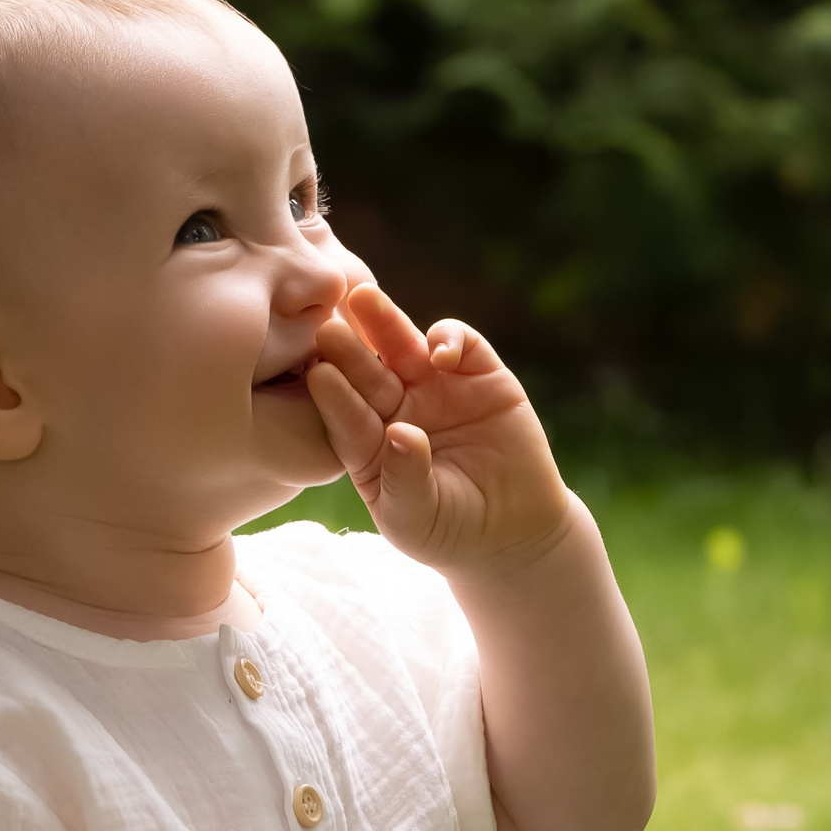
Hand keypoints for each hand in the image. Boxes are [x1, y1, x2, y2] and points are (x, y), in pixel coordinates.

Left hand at [308, 283, 574, 579]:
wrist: (511, 531)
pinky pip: (460, 345)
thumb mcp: (419, 517)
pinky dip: (449, 339)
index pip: (346, 416)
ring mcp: (435, 387)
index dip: (334, 397)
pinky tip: (440, 352)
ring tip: (364, 299)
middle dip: (348, 349)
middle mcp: (395, 408)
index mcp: (368, 444)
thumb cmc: (450, 530)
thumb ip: (405, 479)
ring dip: (385, 322)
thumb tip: (401, 433)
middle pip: (367, 373)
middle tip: (326, 327)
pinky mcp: (479, 375)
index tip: (318, 376)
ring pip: (404, 346)